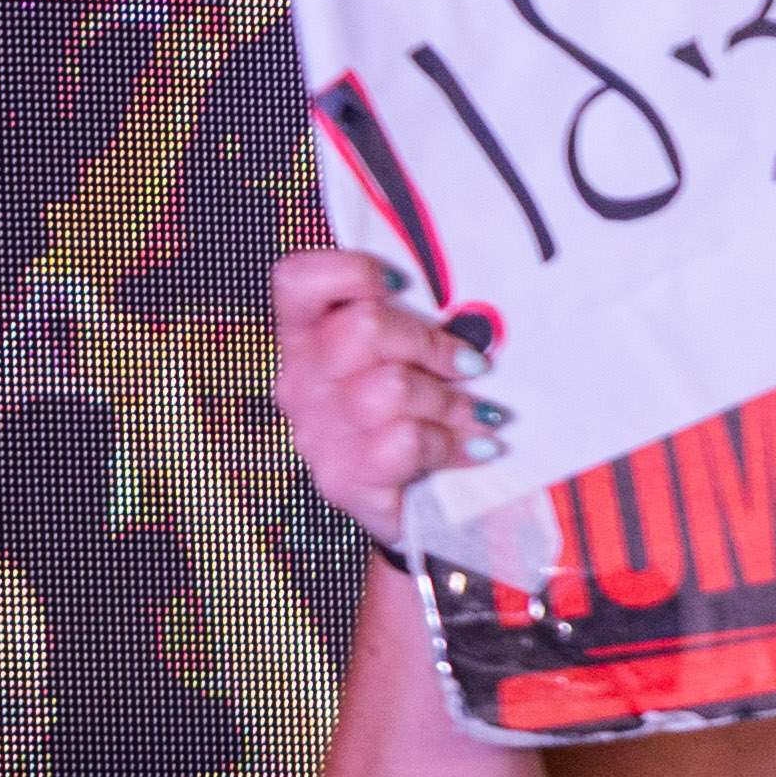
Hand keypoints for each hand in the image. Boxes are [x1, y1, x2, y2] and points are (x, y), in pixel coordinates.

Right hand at [268, 248, 498, 545]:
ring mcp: (316, 433)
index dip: (350, 271)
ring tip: (477, 414)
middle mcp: (300, 381)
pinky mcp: (343, 480)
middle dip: (432, 343)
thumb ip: (423, 322)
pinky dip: (453, 442)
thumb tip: (472, 312)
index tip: (402, 285)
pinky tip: (476, 447)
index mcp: (308, 337)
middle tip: (470, 365)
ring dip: (450, 401)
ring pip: (391, 387)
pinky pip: (404, 441)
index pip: (298, 281)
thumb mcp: (416, 358)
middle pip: (364, 328)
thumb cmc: (419, 413)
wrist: (421, 505)